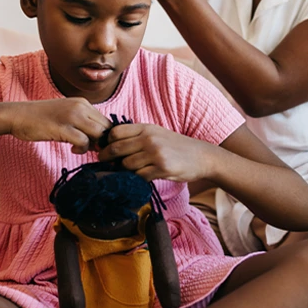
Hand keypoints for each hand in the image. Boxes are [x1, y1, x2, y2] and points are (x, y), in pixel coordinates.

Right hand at [8, 99, 111, 153]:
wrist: (18, 115)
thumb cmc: (41, 118)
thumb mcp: (66, 115)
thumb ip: (82, 123)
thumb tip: (98, 141)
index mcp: (82, 103)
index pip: (107, 120)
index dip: (105, 136)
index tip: (96, 144)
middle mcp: (80, 106)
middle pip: (106, 127)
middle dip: (103, 142)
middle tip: (91, 149)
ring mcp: (72, 116)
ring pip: (99, 133)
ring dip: (94, 145)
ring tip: (81, 148)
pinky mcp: (62, 127)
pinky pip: (83, 141)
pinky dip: (82, 149)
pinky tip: (72, 148)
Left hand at [97, 123, 214, 182]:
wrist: (202, 156)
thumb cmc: (176, 146)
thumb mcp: (157, 133)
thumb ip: (137, 136)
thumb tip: (111, 145)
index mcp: (146, 128)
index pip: (115, 132)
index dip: (107, 142)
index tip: (105, 150)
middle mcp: (149, 138)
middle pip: (116, 148)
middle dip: (107, 158)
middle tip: (106, 165)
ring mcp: (156, 153)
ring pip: (126, 164)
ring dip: (124, 171)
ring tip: (126, 173)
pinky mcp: (162, 168)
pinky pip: (139, 176)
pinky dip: (136, 179)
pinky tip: (140, 178)